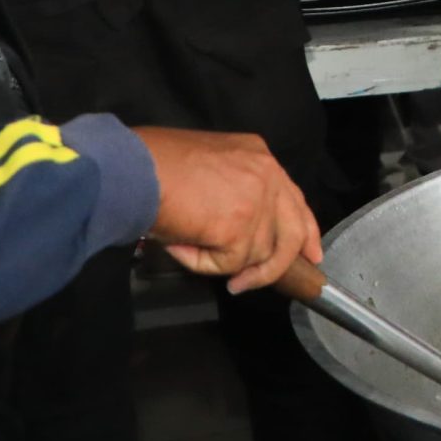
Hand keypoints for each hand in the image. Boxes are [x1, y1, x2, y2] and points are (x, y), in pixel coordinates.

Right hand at [133, 126, 324, 293]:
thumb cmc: (152, 165)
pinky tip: (179, 243)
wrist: (130, 168)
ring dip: (218, 259)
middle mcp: (267, 175)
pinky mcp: (239, 227)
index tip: (310, 255)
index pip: (294, 199)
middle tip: (248, 283)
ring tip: (185, 240)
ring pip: (255, 253)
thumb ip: (233, 190)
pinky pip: (228, 264)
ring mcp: (257, 201)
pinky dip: (200, 262)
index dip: (304, 231)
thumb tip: (236, 230)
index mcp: (259, 156)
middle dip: (276, 265)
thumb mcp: (208, 165)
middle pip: (293, 232)